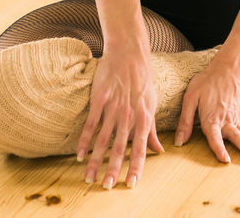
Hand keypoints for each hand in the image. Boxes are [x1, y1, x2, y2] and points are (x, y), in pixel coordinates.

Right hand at [77, 47, 162, 188]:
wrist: (129, 52)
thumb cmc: (143, 78)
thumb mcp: (152, 103)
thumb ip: (152, 129)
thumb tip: (159, 151)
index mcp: (144, 117)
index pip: (140, 148)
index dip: (136, 167)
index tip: (131, 184)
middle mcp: (128, 115)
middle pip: (119, 147)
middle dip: (113, 169)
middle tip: (107, 187)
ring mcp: (113, 107)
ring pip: (103, 140)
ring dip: (96, 161)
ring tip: (90, 178)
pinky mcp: (99, 99)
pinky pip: (91, 124)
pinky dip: (85, 141)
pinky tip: (80, 155)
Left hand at [175, 54, 239, 162]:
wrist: (227, 68)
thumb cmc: (206, 82)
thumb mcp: (190, 98)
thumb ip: (185, 121)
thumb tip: (179, 142)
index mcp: (211, 118)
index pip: (215, 137)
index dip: (219, 149)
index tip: (226, 160)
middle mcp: (226, 120)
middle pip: (237, 137)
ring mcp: (236, 118)